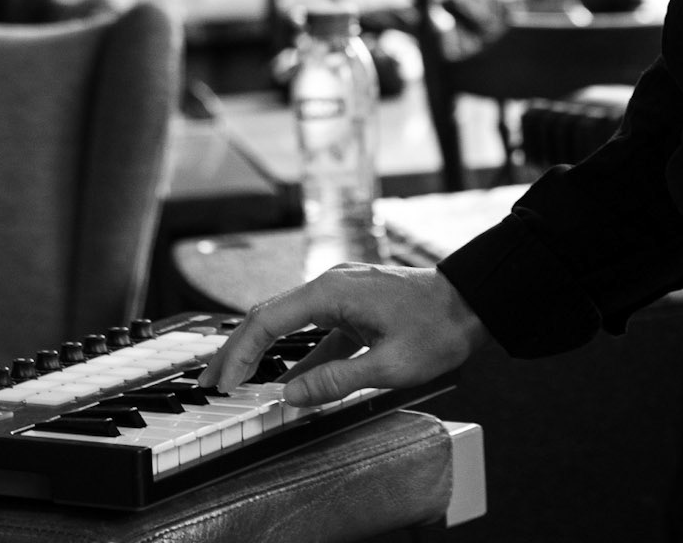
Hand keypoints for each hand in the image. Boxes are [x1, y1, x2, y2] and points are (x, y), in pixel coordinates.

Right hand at [198, 263, 488, 406]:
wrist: (472, 302)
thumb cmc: (437, 328)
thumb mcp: (389, 365)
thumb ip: (336, 380)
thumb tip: (290, 397)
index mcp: (333, 292)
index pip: (269, 320)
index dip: (240, 353)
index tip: (223, 383)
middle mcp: (331, 286)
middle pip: (269, 317)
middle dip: (237, 350)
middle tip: (210, 383)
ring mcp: (341, 295)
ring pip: (288, 323)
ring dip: (261, 352)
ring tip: (236, 382)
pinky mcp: (353, 307)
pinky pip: (314, 332)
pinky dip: (295, 355)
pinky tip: (285, 383)